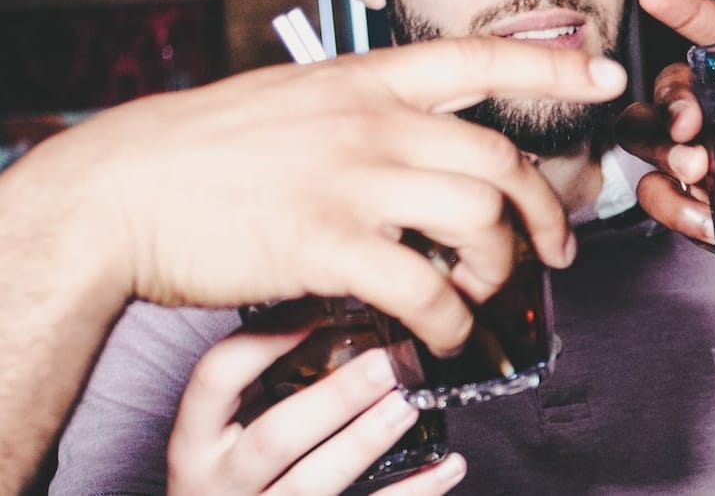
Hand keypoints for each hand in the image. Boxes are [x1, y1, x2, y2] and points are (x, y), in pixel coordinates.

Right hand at [5, 36, 627, 355]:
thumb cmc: (204, 148)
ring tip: (487, 294)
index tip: (605, 75)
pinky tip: (442, 335)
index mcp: (366, 81)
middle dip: (547, 212)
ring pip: (479, 222)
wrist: (120, 188)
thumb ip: (364, 114)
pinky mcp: (327, 244)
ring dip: (500, 270)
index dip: (552, 69)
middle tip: (558, 247)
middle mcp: (372, 123)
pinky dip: (449, 320)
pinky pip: (423, 288)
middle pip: (501, 162)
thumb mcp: (295, 99)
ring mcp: (353, 180)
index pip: (479, 60)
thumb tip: (421, 144)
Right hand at [168, 321, 464, 494]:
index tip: (315, 307)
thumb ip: (264, 386)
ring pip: (314, 482)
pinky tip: (446, 466)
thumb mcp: (224, 433)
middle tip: (386, 363)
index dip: (262, 341)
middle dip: (335, 398)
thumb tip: (335, 314)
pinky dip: (412, 492)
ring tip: (409, 405)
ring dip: (367, 441)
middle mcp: (221, 482)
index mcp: (196, 442)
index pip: (216, 380)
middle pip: (275, 438)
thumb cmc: (233, 476)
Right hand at [617, 0, 714, 289]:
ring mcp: (697, 153)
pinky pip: (654, 191)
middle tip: (691, 130)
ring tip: (698, 172)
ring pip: (644, 131)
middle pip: (671, 84)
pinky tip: (706, 223)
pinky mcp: (687, 198)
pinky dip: (671, 205)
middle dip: (671, 102)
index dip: (685, 9)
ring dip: (662, 149)